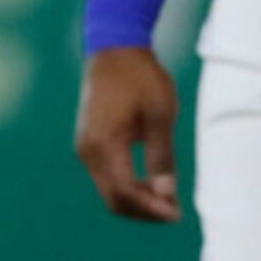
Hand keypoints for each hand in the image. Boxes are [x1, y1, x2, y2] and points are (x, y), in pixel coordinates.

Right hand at [73, 46, 182, 220]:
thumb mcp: (159, 114)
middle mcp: (87, 151)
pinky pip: (106, 176)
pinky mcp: (88, 141)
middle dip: (144, 211)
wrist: (115, 46)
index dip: (151, 209)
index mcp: (104, 145)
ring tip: (166, 199)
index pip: (125, 193)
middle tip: (173, 211)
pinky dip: (127, 185)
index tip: (176, 214)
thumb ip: (161, 156)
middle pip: (113, 199)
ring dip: (136, 200)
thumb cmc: (141, 77)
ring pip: (108, 190)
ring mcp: (84, 147)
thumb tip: (165, 194)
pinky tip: (149, 182)